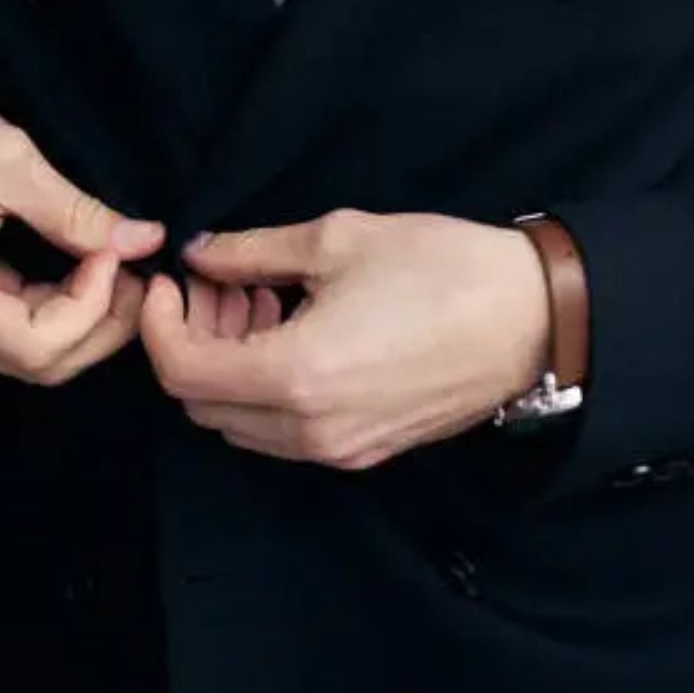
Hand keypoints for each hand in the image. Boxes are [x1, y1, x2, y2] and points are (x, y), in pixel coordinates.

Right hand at [0, 74, 164, 383]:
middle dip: (102, 325)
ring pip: (29, 354)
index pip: (38, 344)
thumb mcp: (5, 160)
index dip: (94, 307)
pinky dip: (56, 312)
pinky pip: (10, 332)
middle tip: (139, 276)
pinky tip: (84, 277)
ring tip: (118, 273)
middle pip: (39, 362)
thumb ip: (77, 212)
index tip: (117, 256)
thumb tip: (141, 241)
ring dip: (84, 322)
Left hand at [140, 209, 548, 469]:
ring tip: (260, 303)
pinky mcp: (365, 451)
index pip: (182, 371)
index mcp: (295, 376)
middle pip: (203, 405)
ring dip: (229, 367)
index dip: (157, 325)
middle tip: (218, 288)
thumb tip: (200, 255)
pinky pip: (284, 432)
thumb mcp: (337, 241)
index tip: (168, 283)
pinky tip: (295, 334)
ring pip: (240, 423)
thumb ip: (251, 251)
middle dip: (192, 342)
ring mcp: (338, 449)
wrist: (536, 320)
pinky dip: (266, 389)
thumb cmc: (442, 268)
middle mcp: (309, 429)